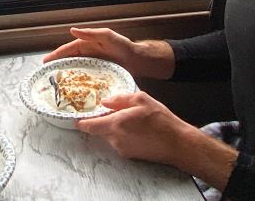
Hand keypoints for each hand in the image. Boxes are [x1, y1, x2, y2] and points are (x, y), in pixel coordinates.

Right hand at [42, 27, 174, 78]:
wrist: (140, 60)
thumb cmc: (125, 47)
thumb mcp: (108, 37)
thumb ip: (92, 34)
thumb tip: (73, 30)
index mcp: (89, 43)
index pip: (69, 49)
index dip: (57, 54)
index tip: (46, 61)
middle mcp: (90, 53)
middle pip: (70, 59)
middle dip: (58, 65)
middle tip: (46, 74)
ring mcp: (94, 64)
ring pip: (76, 68)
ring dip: (65, 74)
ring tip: (55, 82)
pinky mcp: (99, 73)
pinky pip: (85, 77)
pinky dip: (77, 81)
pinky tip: (72, 89)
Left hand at [78, 91, 237, 190]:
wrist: (176, 143)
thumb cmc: (161, 120)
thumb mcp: (142, 99)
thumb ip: (120, 99)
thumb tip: (106, 101)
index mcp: (116, 123)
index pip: (90, 125)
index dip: (82, 121)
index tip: (78, 117)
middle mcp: (116, 139)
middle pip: (99, 130)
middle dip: (101, 121)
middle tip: (110, 111)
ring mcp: (122, 148)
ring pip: (109, 136)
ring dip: (114, 127)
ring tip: (130, 118)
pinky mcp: (129, 155)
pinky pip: (119, 142)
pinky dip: (122, 135)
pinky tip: (136, 129)